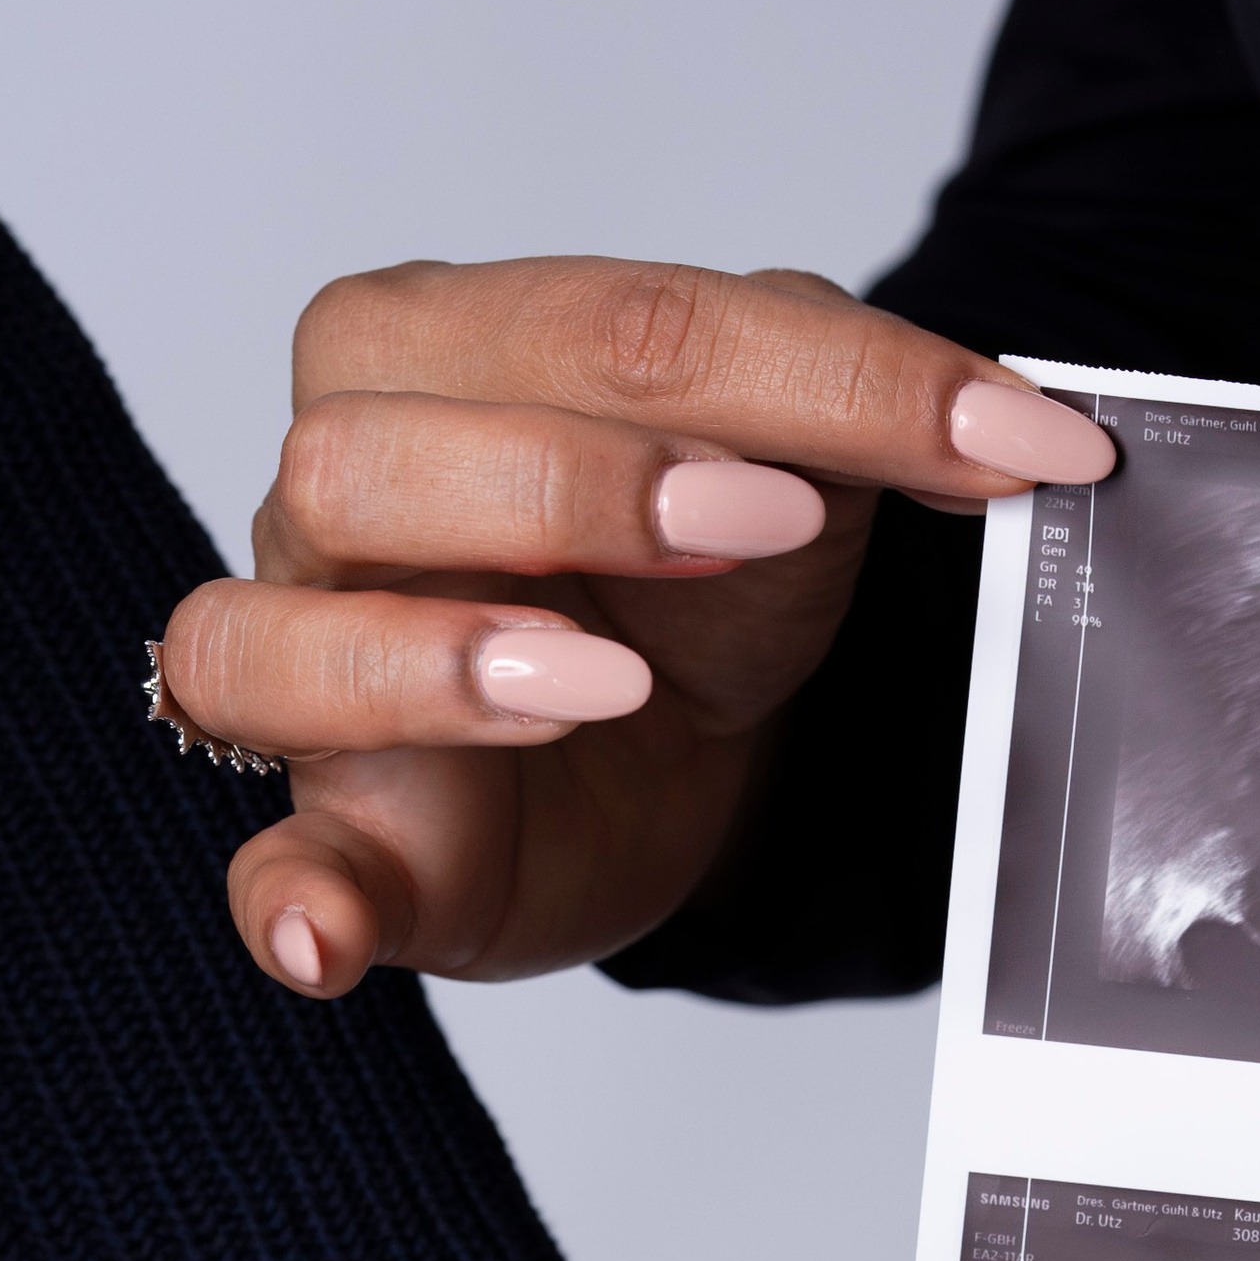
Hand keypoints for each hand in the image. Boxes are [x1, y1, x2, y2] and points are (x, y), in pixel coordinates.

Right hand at [157, 256, 1114, 997]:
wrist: (684, 753)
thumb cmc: (695, 587)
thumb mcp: (798, 467)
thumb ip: (855, 408)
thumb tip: (996, 416)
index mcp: (434, 353)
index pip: (582, 320)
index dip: (795, 373)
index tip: (983, 432)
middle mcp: (337, 499)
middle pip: (361, 456)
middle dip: (574, 483)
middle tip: (769, 524)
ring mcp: (313, 672)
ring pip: (264, 640)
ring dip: (440, 661)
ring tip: (607, 688)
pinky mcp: (352, 844)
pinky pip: (271, 874)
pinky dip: (289, 906)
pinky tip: (323, 940)